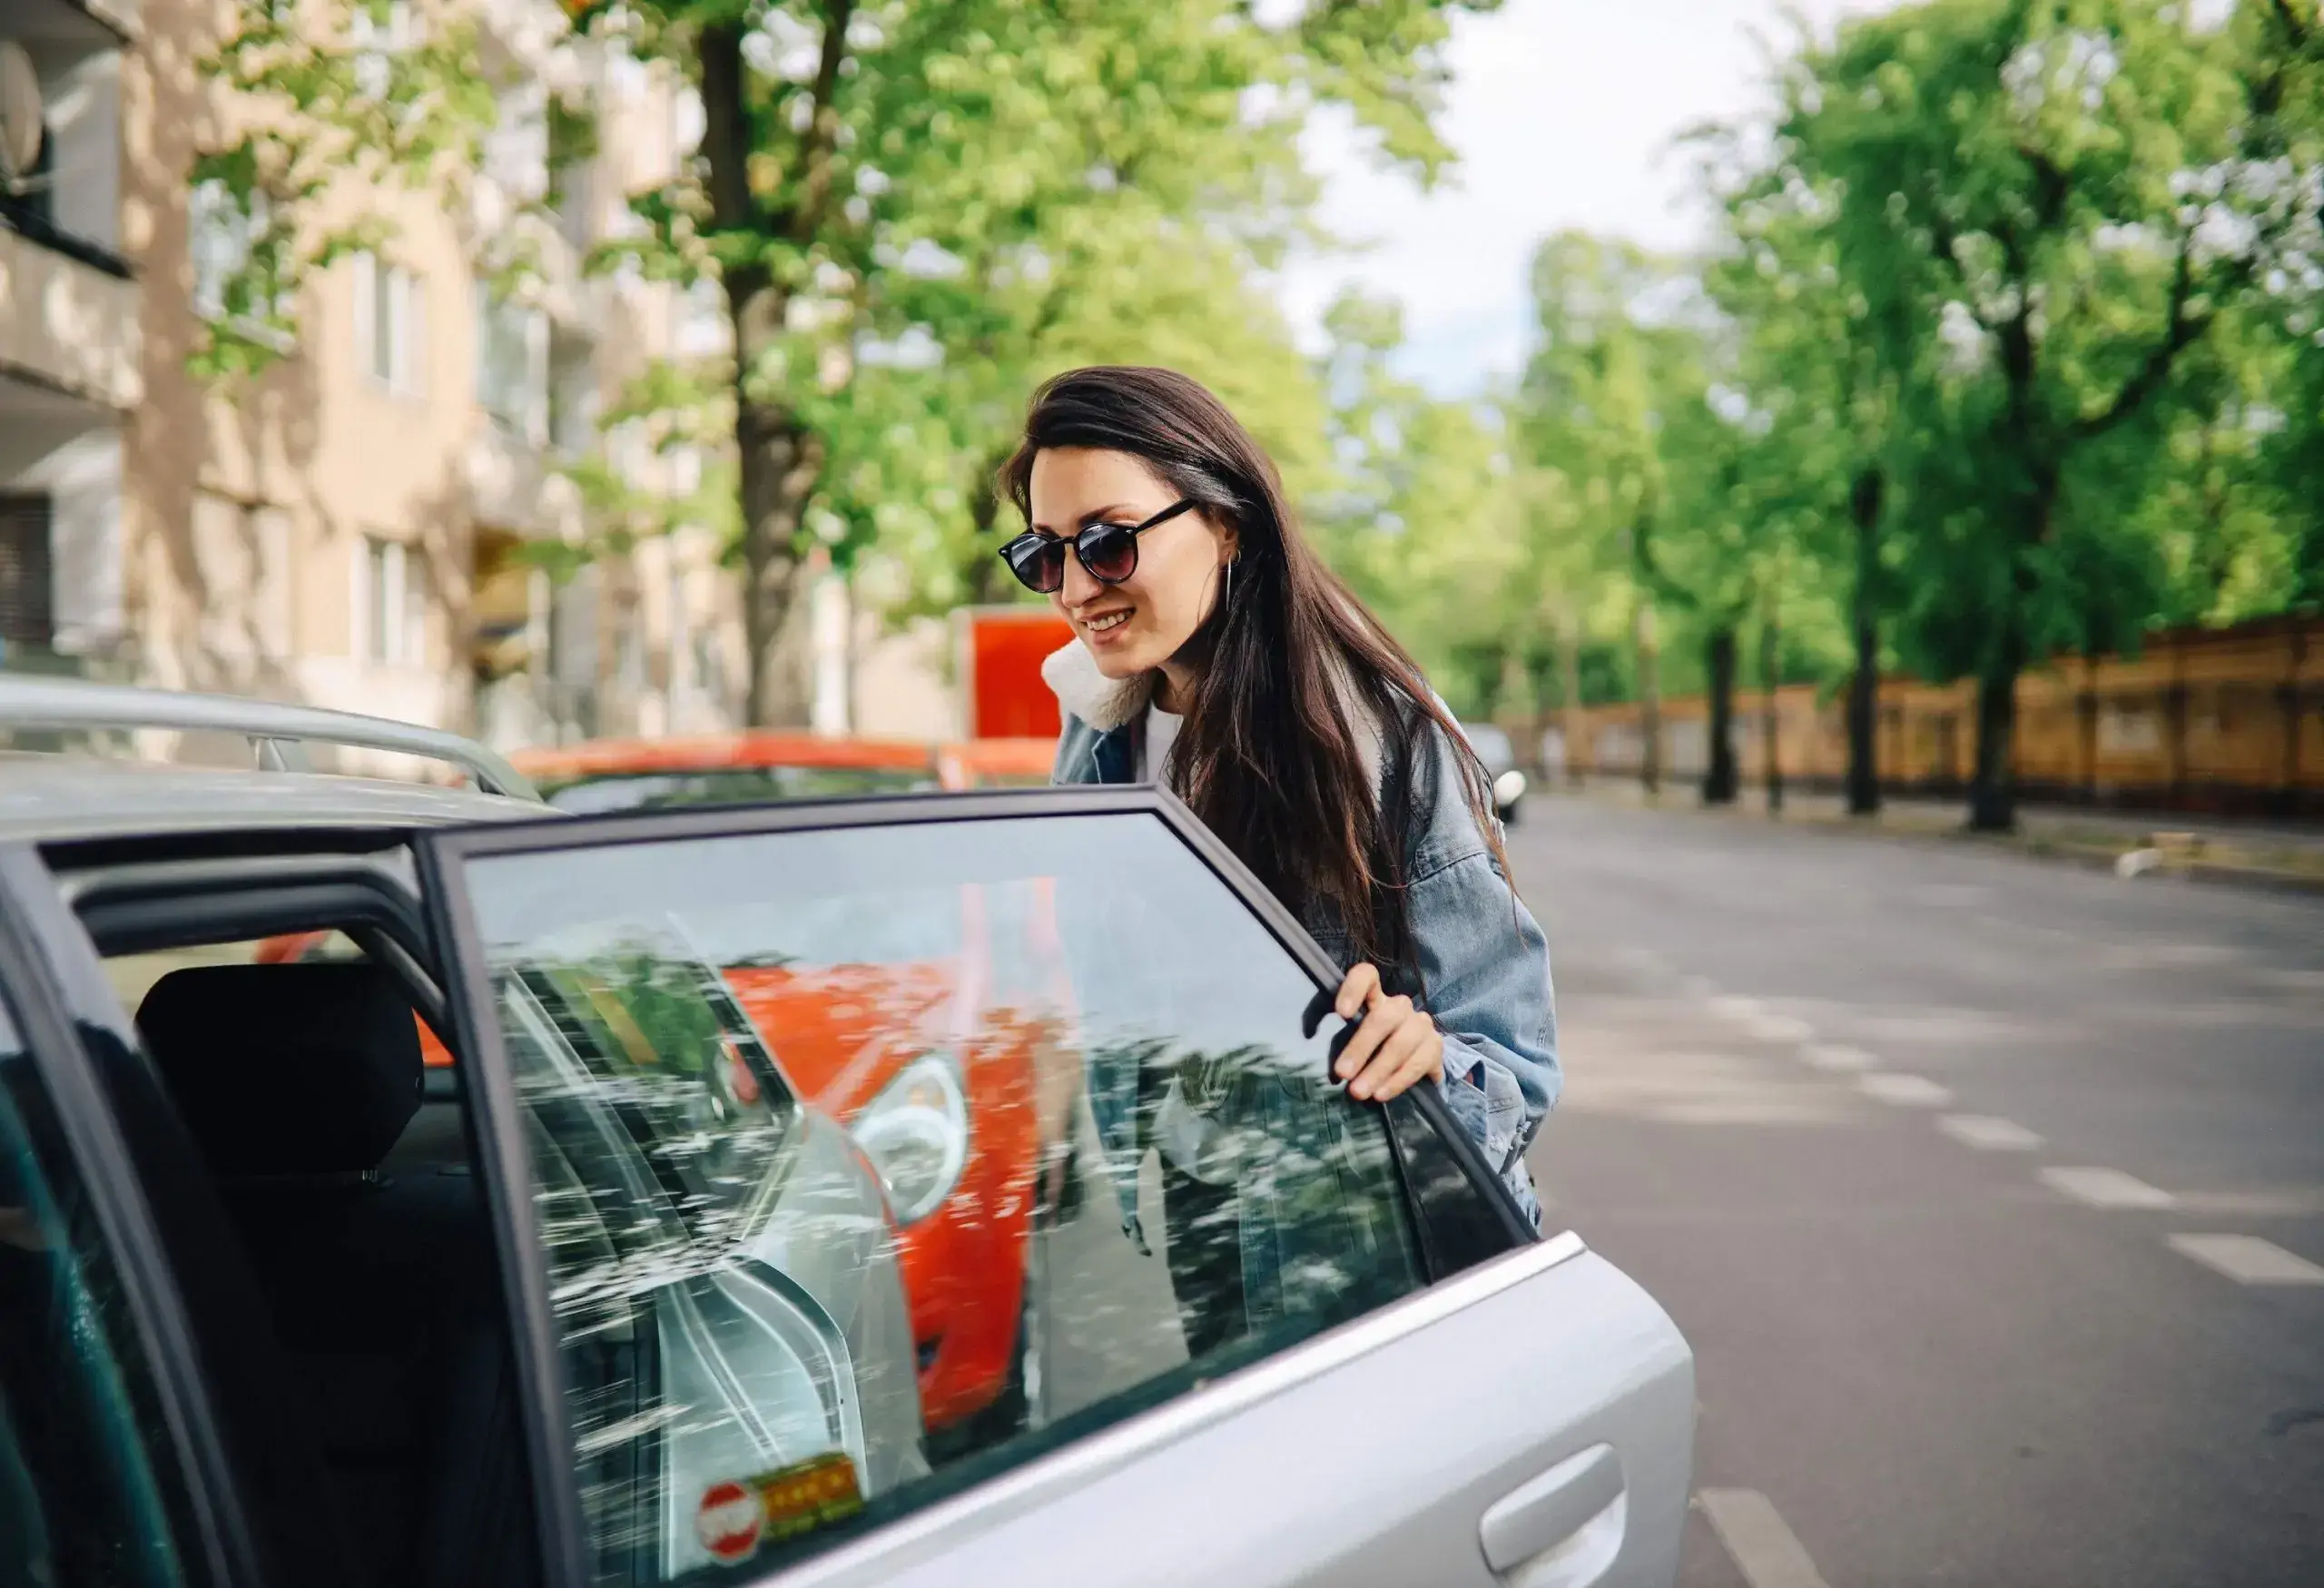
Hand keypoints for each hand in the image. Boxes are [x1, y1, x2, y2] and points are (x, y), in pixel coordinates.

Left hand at [1330, 963, 1442, 1102]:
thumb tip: (1310, 1037)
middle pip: (1384, 1018)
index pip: (1367, 976)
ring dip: (1378, 1070)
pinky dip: (1397, 1081)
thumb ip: (1333, 1036)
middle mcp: (1400, 1008)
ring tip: (1358, 1092)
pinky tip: (1381, 1094)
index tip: (1340, 1012)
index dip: (1354, 989)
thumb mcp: (1349, 1040)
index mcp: (1374, 998)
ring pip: (1401, 1043)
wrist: (1410, 1068)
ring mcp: (1421, 1026)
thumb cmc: (1370, 1051)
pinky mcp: (1435, 1048)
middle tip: (1343, 1073)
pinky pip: (1418, 1064)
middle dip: (1361, 1047)